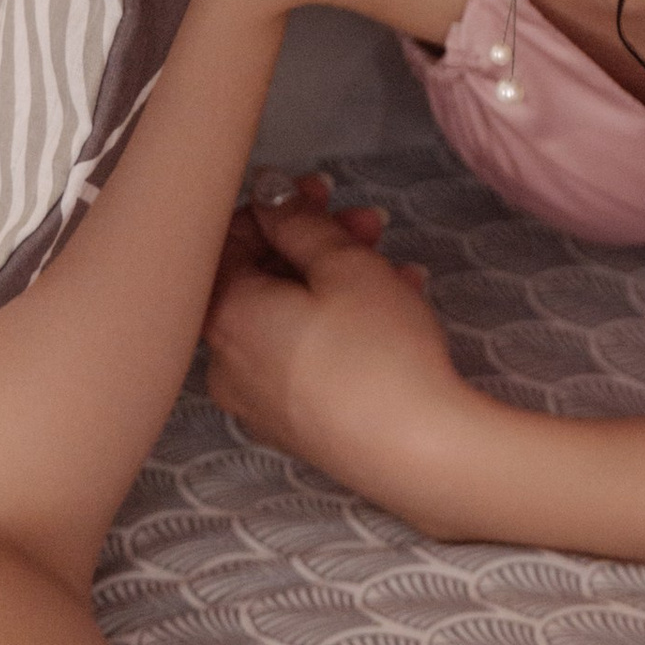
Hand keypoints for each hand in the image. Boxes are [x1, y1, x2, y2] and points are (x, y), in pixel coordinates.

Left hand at [203, 174, 474, 518]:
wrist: (419, 453)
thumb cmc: (379, 354)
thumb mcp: (346, 266)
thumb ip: (300, 223)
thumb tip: (269, 195)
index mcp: (224, 315)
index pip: (225, 240)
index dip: (277, 206)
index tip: (323, 190)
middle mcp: (225, 361)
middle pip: (259, 279)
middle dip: (316, 244)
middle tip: (370, 227)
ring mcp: (257, 401)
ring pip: (287, 319)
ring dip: (337, 283)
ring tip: (399, 271)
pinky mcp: (293, 426)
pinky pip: (303, 358)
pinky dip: (337, 328)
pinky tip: (395, 313)